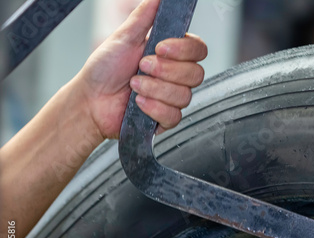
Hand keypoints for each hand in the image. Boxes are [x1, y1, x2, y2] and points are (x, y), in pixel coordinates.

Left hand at [76, 0, 207, 139]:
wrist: (90, 100)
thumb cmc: (104, 69)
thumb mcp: (124, 37)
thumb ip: (144, 16)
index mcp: (171, 54)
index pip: (198, 49)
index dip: (183, 50)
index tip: (160, 48)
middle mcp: (176, 76)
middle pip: (196, 74)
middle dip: (166, 71)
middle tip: (142, 67)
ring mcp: (172, 99)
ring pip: (184, 96)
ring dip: (155, 89)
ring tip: (134, 85)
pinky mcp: (166, 119)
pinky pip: (173, 116)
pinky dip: (153, 108)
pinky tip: (138, 103)